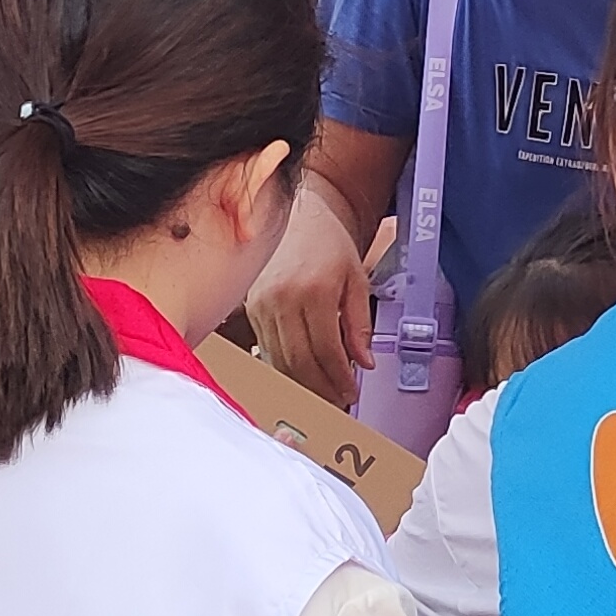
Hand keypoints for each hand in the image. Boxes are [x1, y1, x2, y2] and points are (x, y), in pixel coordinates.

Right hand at [248, 189, 374, 395]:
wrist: (299, 215)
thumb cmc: (329, 243)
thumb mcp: (356, 279)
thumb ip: (359, 324)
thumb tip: (364, 362)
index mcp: (313, 291)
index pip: (326, 351)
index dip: (340, 378)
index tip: (351, 392)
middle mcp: (282, 300)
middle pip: (300, 363)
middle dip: (321, 388)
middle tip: (339, 400)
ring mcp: (262, 305)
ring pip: (280, 361)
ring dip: (302, 384)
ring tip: (324, 392)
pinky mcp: (251, 308)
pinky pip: (267, 349)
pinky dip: (285, 367)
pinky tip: (302, 374)